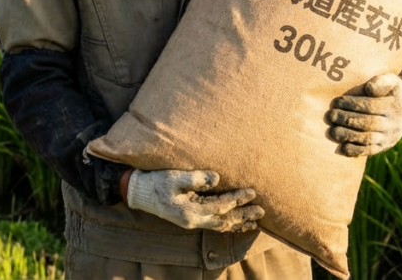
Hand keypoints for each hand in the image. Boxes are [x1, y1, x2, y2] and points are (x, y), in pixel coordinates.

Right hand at [125, 169, 263, 232]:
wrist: (139, 193)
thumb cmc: (156, 182)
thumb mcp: (174, 177)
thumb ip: (195, 178)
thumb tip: (216, 178)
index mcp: (190, 211)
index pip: (220, 205)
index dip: (237, 199)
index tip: (252, 192)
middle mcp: (194, 220)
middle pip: (224, 220)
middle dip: (244, 215)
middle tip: (262, 211)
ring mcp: (192, 221)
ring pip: (221, 225)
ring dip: (238, 222)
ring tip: (255, 221)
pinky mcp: (191, 218)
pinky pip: (214, 224)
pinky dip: (227, 224)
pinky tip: (236, 223)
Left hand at [326, 72, 401, 156]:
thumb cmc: (389, 89)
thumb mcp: (390, 80)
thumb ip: (381, 81)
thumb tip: (369, 88)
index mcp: (394, 106)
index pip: (371, 106)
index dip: (353, 104)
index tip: (337, 101)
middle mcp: (394, 124)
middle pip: (368, 123)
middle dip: (347, 120)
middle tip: (330, 115)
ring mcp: (389, 137)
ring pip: (368, 139)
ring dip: (349, 135)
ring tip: (333, 131)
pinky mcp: (384, 146)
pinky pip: (370, 151)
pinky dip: (356, 151)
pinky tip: (343, 148)